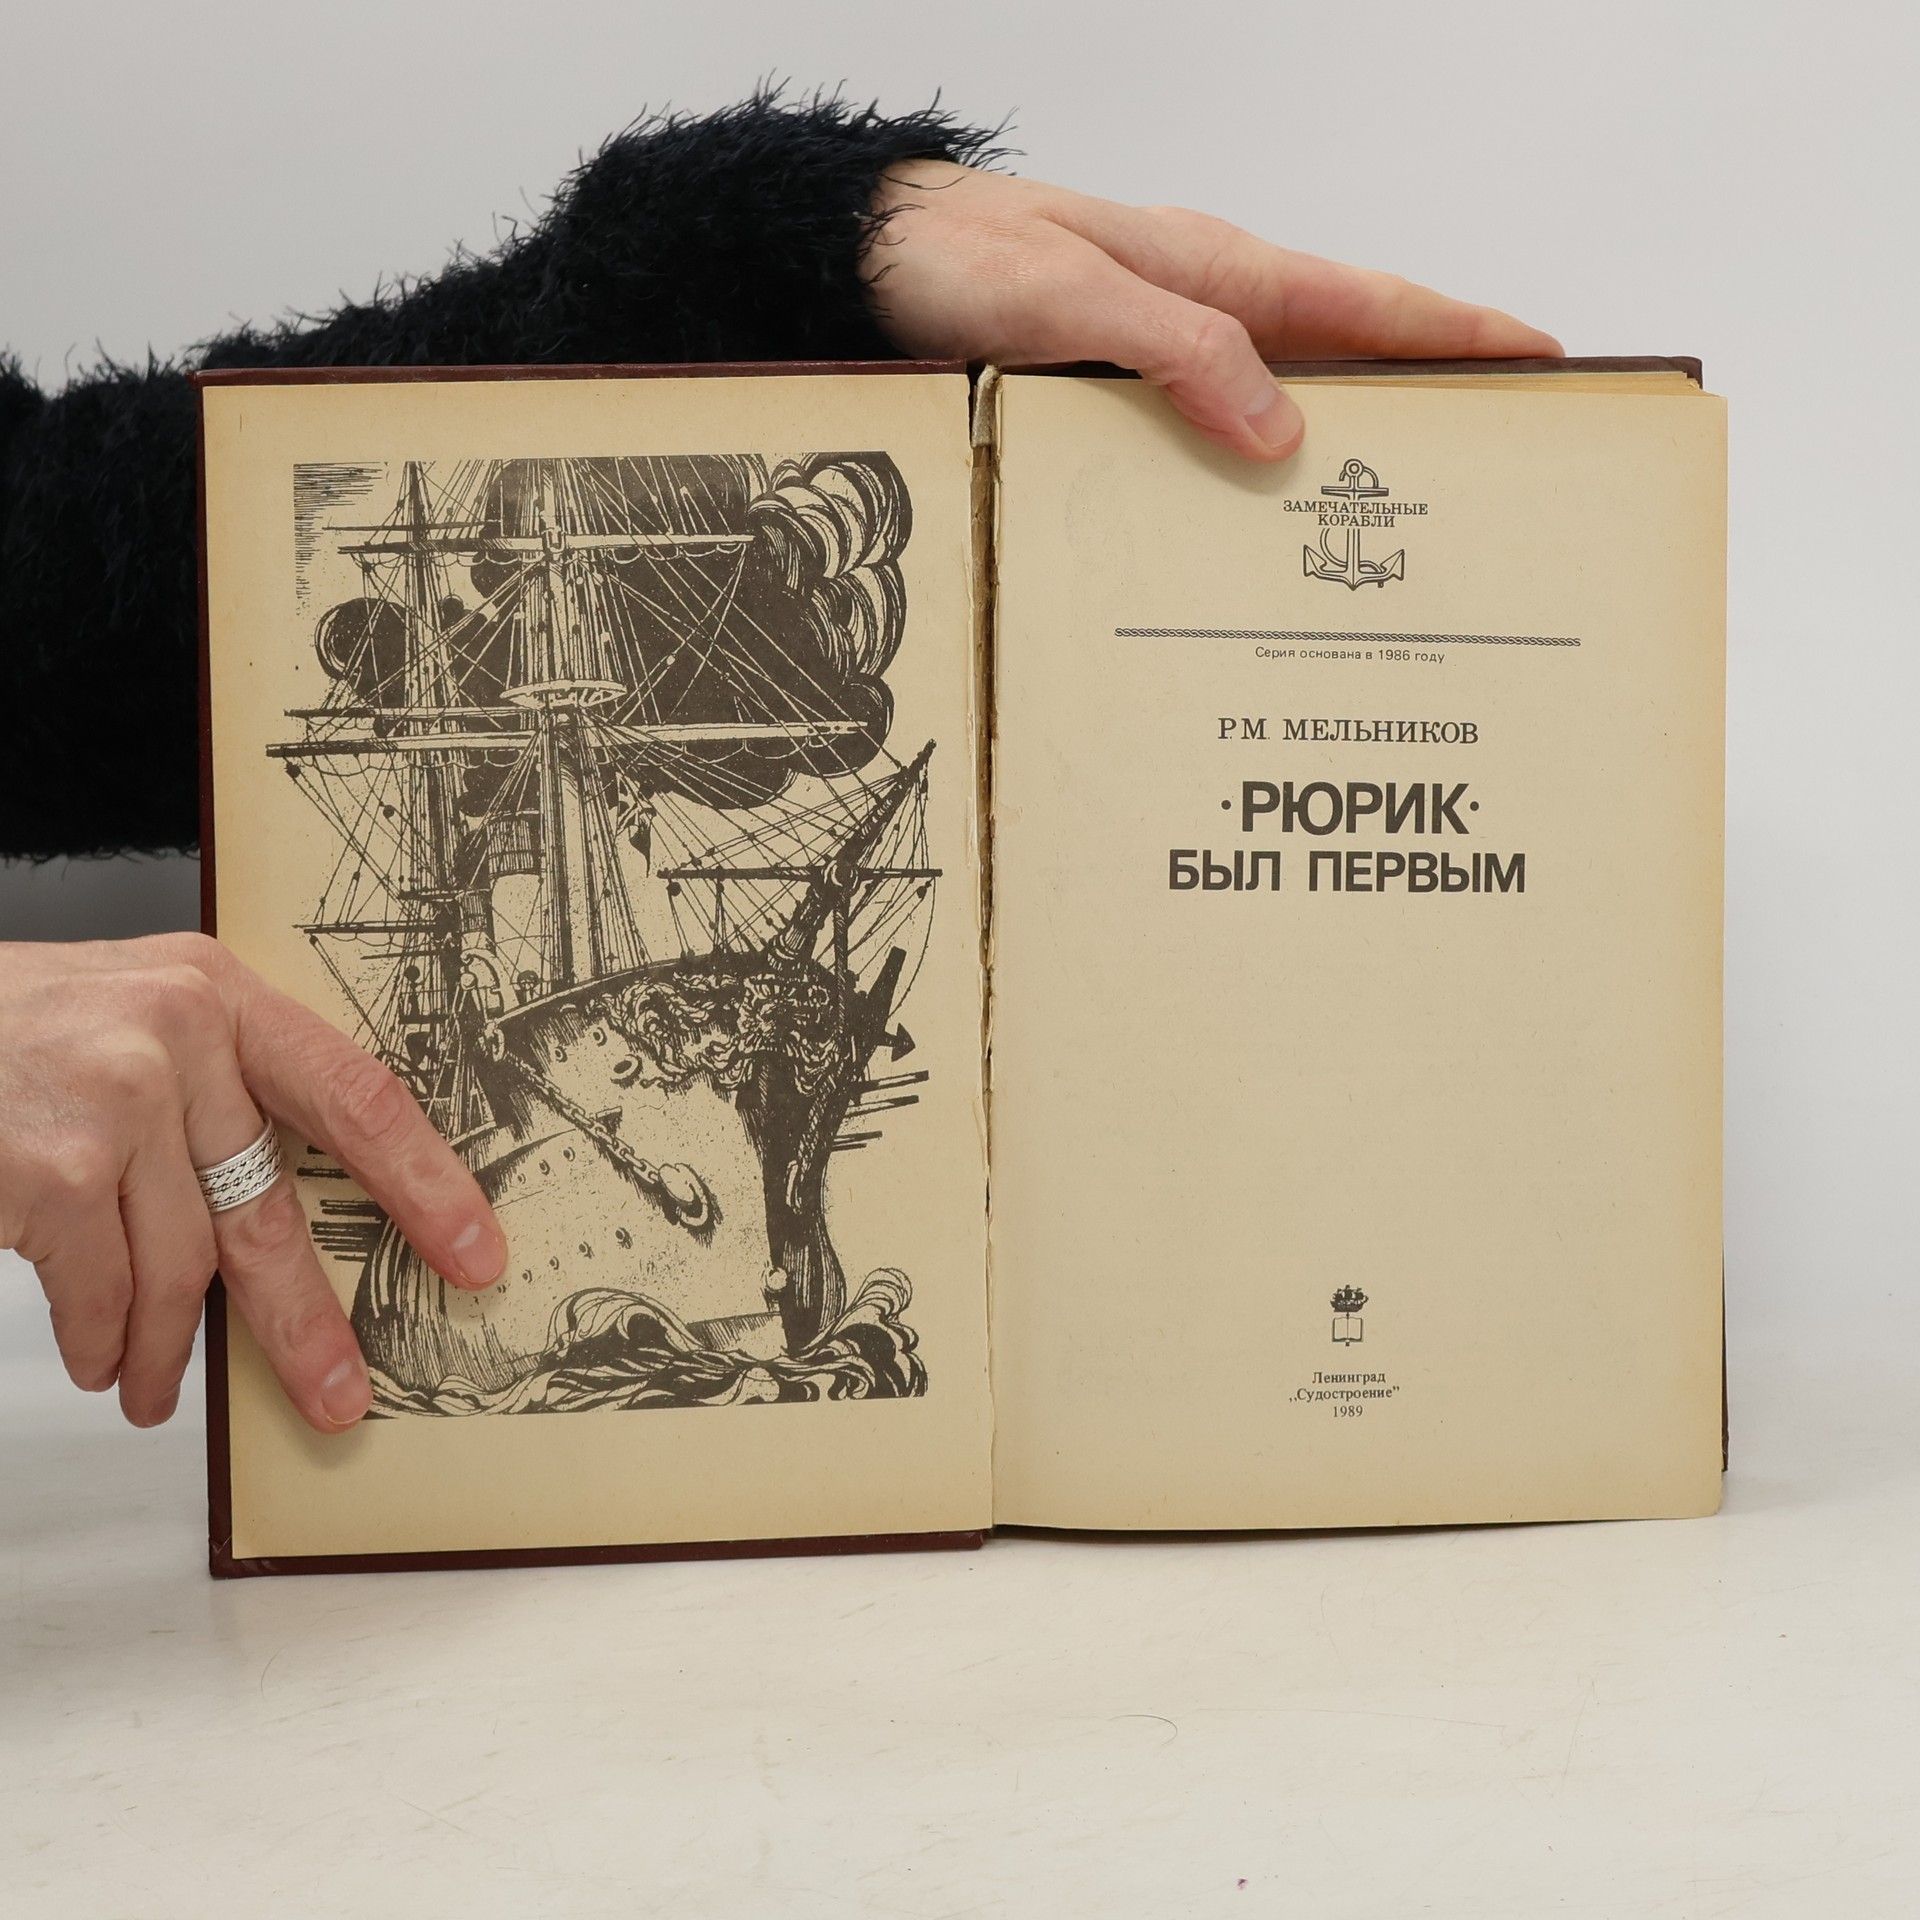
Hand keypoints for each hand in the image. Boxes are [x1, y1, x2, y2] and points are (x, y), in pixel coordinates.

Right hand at [0, 934, 505, 1431]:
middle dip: (308, 1322)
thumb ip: (216, 1084)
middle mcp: (180, 1035)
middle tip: (343, 1394)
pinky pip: (105, 1294)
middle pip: (274, 1207)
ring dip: (172, 1350)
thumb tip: (290, 1210)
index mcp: (220, 993)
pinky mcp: (54, 1171)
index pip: (358, 1094)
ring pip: (182, 1268)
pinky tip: (101, 1357)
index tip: (474, 1251)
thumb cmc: (10, 1034)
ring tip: (158, 1387)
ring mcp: (117, 1101)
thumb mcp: (130, 1015)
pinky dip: (104, 1343)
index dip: (428, 1182)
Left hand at [864, 162, 1560, 459]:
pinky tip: (1258, 515)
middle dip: (1423, 400)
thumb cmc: (949, 260)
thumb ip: (1180, 351)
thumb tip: (1282, 429)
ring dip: (1338, 445)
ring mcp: (1160, 345)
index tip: (1545, 362)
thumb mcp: (1068, 297)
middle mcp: (1198, 305)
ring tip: (1395, 513)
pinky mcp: (1116, 383)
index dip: (1459, 335)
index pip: (1366, 303)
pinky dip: (1252, 466)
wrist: (855, 263)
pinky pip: (1211, 426)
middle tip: (1494, 462)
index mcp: (1211, 267)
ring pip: (1280, 398)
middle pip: (1342, 354)